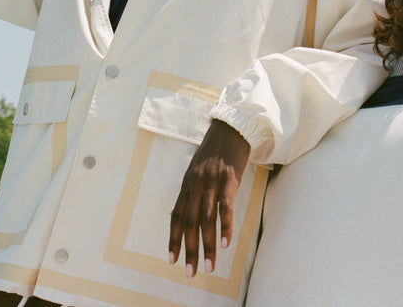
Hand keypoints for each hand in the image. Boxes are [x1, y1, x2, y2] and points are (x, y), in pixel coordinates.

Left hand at [169, 120, 250, 276]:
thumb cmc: (215, 152)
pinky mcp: (228, 180)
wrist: (230, 129)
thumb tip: (180, 212)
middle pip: (189, 223)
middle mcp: (195, 185)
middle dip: (189, 250)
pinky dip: (225, 227)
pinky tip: (225, 243)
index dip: (174, 240)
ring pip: (206, 220)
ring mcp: (211, 182)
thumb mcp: (196, 170)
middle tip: (190, 273)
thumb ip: (190, 192)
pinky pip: (225, 208)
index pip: (176, 217)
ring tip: (209, 266)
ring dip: (207, 245)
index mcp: (186, 185)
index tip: (172, 261)